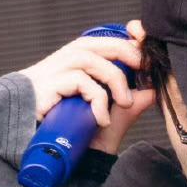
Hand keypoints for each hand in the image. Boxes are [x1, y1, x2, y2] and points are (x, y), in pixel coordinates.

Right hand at [22, 19, 155, 154]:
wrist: (33, 146)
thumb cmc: (67, 128)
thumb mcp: (105, 116)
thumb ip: (126, 106)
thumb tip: (153, 92)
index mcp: (83, 61)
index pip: (110, 40)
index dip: (132, 39)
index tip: (149, 56)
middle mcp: (69, 60)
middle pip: (104, 43)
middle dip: (130, 52)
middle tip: (146, 71)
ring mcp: (57, 70)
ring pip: (92, 59)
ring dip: (114, 79)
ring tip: (124, 103)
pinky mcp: (48, 85)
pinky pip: (79, 81)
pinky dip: (96, 100)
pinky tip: (100, 119)